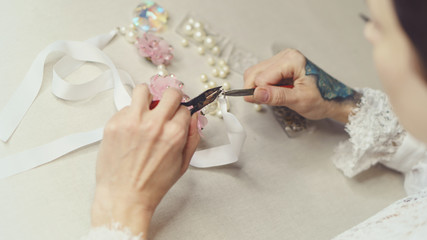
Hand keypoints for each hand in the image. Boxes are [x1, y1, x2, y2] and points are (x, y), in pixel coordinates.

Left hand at [91, 84, 199, 235]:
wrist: (124, 197)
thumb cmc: (152, 185)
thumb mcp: (182, 164)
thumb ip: (192, 137)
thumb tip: (194, 117)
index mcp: (174, 133)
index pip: (184, 108)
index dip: (182, 113)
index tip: (177, 116)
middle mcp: (154, 124)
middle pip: (169, 93)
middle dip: (171, 99)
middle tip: (165, 108)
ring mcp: (131, 121)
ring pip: (143, 90)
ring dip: (147, 98)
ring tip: (146, 110)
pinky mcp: (113, 124)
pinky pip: (125, 107)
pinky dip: (130, 114)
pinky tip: (130, 129)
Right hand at [243, 49, 358, 122]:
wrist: (334, 99)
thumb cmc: (323, 98)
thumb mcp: (300, 100)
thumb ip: (277, 97)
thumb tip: (257, 93)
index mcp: (292, 60)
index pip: (261, 77)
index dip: (260, 92)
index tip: (264, 102)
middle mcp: (286, 56)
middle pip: (254, 72)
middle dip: (255, 89)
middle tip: (264, 102)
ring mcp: (282, 60)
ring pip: (255, 74)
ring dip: (259, 88)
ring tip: (274, 97)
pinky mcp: (280, 67)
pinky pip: (262, 76)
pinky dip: (263, 87)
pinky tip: (274, 93)